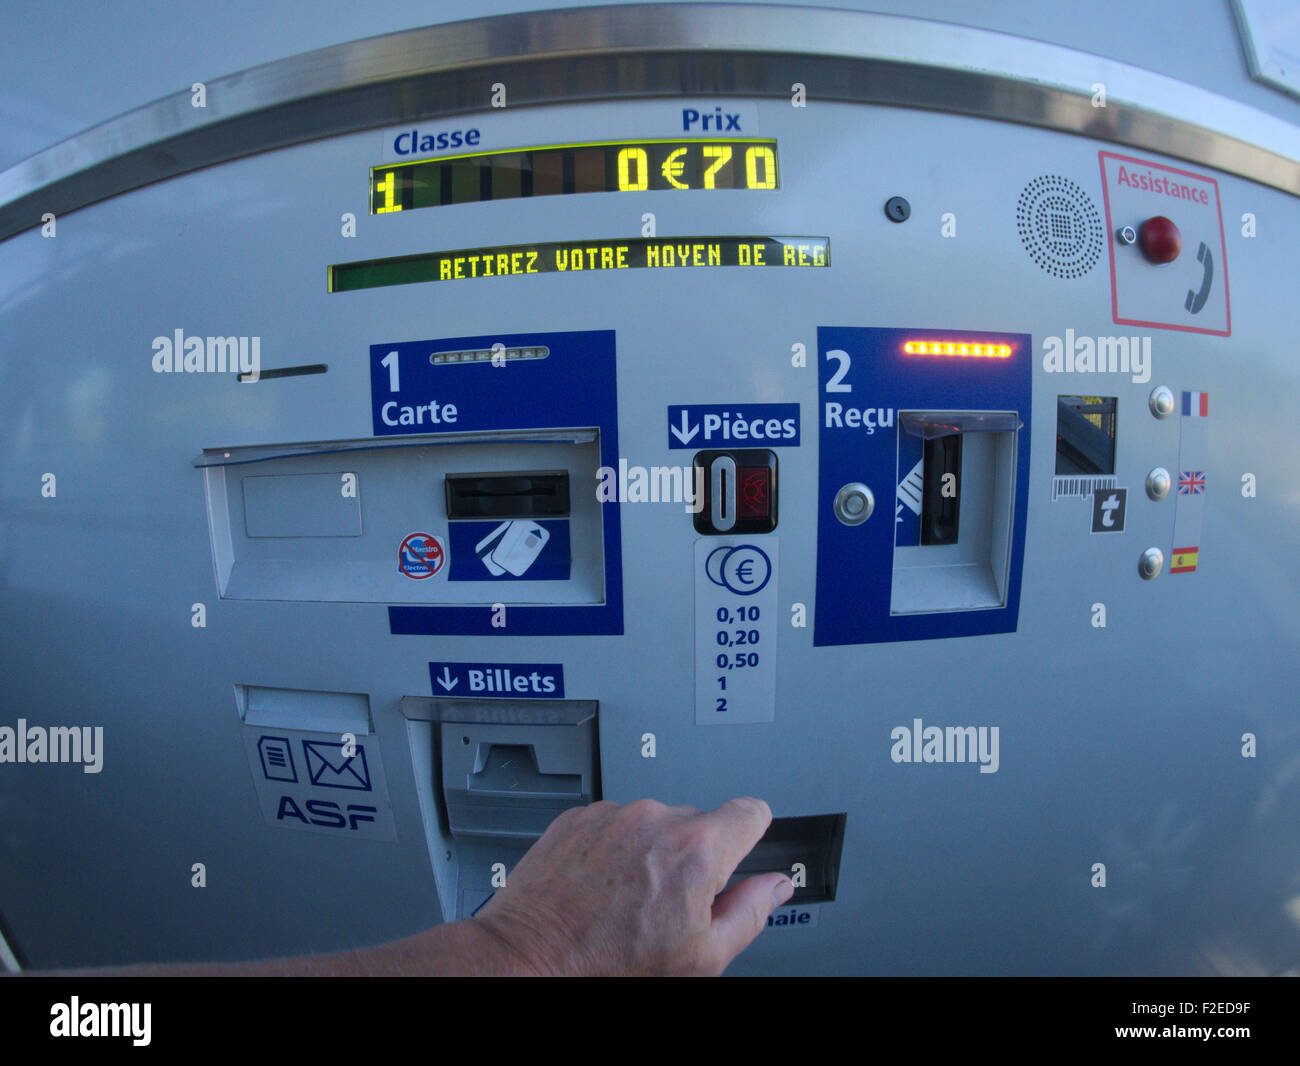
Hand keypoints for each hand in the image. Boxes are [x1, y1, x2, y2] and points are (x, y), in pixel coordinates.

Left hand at [471, 797, 792, 975]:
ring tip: (626, 898)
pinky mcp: (578, 817)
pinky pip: (612, 823)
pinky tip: (600, 886)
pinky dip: (612, 848)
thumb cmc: (610, 965)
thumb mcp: (702, 957)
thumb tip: (775, 886)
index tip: (742, 847)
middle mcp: (655, 818)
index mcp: (697, 848)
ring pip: (652, 823)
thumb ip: (750, 912)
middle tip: (669, 902)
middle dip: (692, 855)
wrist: (533, 959)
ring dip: (648, 850)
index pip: (750, 811)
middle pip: (698, 823)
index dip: (750, 833)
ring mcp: (612, 814)